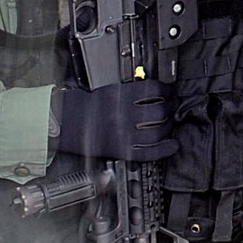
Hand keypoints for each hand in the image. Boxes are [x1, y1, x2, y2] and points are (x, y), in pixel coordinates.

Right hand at [57, 81, 175, 161]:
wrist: (70, 123)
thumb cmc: (90, 107)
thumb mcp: (110, 91)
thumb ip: (132, 91)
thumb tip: (157, 92)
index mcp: (119, 97)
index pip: (152, 90)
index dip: (166, 90)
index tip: (169, 91)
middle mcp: (123, 115)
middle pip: (158, 111)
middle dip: (171, 108)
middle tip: (173, 105)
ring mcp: (124, 134)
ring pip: (157, 131)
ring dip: (169, 126)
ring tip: (170, 122)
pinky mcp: (123, 151)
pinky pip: (149, 152)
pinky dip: (164, 149)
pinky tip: (172, 144)